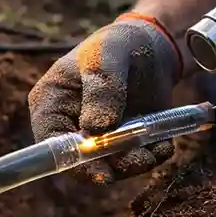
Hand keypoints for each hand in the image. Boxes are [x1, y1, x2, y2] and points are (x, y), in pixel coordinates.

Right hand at [28, 12, 183, 183]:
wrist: (151, 46)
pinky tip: (164, 143)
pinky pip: (136, 159)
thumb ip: (102, 89)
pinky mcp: (124, 142)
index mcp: (51, 103)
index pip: (51, 143)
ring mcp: (99, 138)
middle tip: (142, 159)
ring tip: (158, 147)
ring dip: (136, 163)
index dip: (73, 162)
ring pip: (112, 165)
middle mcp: (71, 126)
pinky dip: (152, 156)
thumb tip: (96, 130)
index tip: (101, 172)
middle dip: (112, 166)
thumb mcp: (107, 57)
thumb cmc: (117, 44)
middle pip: (82, 161)